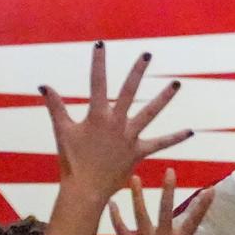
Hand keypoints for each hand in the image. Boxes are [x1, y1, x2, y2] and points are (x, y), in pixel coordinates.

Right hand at [42, 44, 191, 203]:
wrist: (85, 189)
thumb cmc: (72, 161)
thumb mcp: (62, 131)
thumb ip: (55, 106)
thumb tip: (43, 85)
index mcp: (97, 115)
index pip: (97, 82)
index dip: (98, 62)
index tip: (101, 44)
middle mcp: (116, 122)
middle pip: (128, 91)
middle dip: (137, 71)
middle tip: (147, 55)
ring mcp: (129, 136)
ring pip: (150, 112)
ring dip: (164, 98)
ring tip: (177, 84)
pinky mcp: (138, 152)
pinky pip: (160, 143)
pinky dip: (175, 138)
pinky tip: (190, 131)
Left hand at [110, 173, 225, 234]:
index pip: (195, 219)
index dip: (204, 204)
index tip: (210, 189)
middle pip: (165, 207)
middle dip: (168, 188)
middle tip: (169, 171)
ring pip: (140, 213)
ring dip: (137, 195)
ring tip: (135, 178)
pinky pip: (121, 228)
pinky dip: (115, 216)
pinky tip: (112, 203)